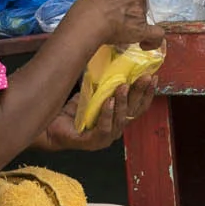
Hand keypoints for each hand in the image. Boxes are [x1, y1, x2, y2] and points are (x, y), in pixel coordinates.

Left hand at [33, 69, 159, 154]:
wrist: (51, 128)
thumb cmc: (73, 113)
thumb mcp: (94, 95)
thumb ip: (106, 85)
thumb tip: (116, 63)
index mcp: (119, 119)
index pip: (139, 107)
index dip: (148, 93)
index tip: (153, 76)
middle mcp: (116, 130)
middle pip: (134, 111)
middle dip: (140, 93)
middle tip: (144, 77)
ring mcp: (106, 138)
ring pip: (120, 119)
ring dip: (123, 101)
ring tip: (123, 86)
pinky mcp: (93, 143)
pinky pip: (104, 128)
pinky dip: (107, 114)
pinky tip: (108, 102)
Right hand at [69, 0, 153, 52]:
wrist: (88, 21)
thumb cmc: (84, 9)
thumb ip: (106, 0)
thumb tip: (106, 10)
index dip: (127, 6)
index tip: (119, 13)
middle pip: (141, 6)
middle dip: (132, 16)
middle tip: (119, 25)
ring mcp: (140, 12)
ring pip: (144, 20)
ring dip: (135, 28)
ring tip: (120, 36)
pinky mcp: (142, 29)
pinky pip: (156, 34)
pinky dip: (153, 41)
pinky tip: (145, 45)